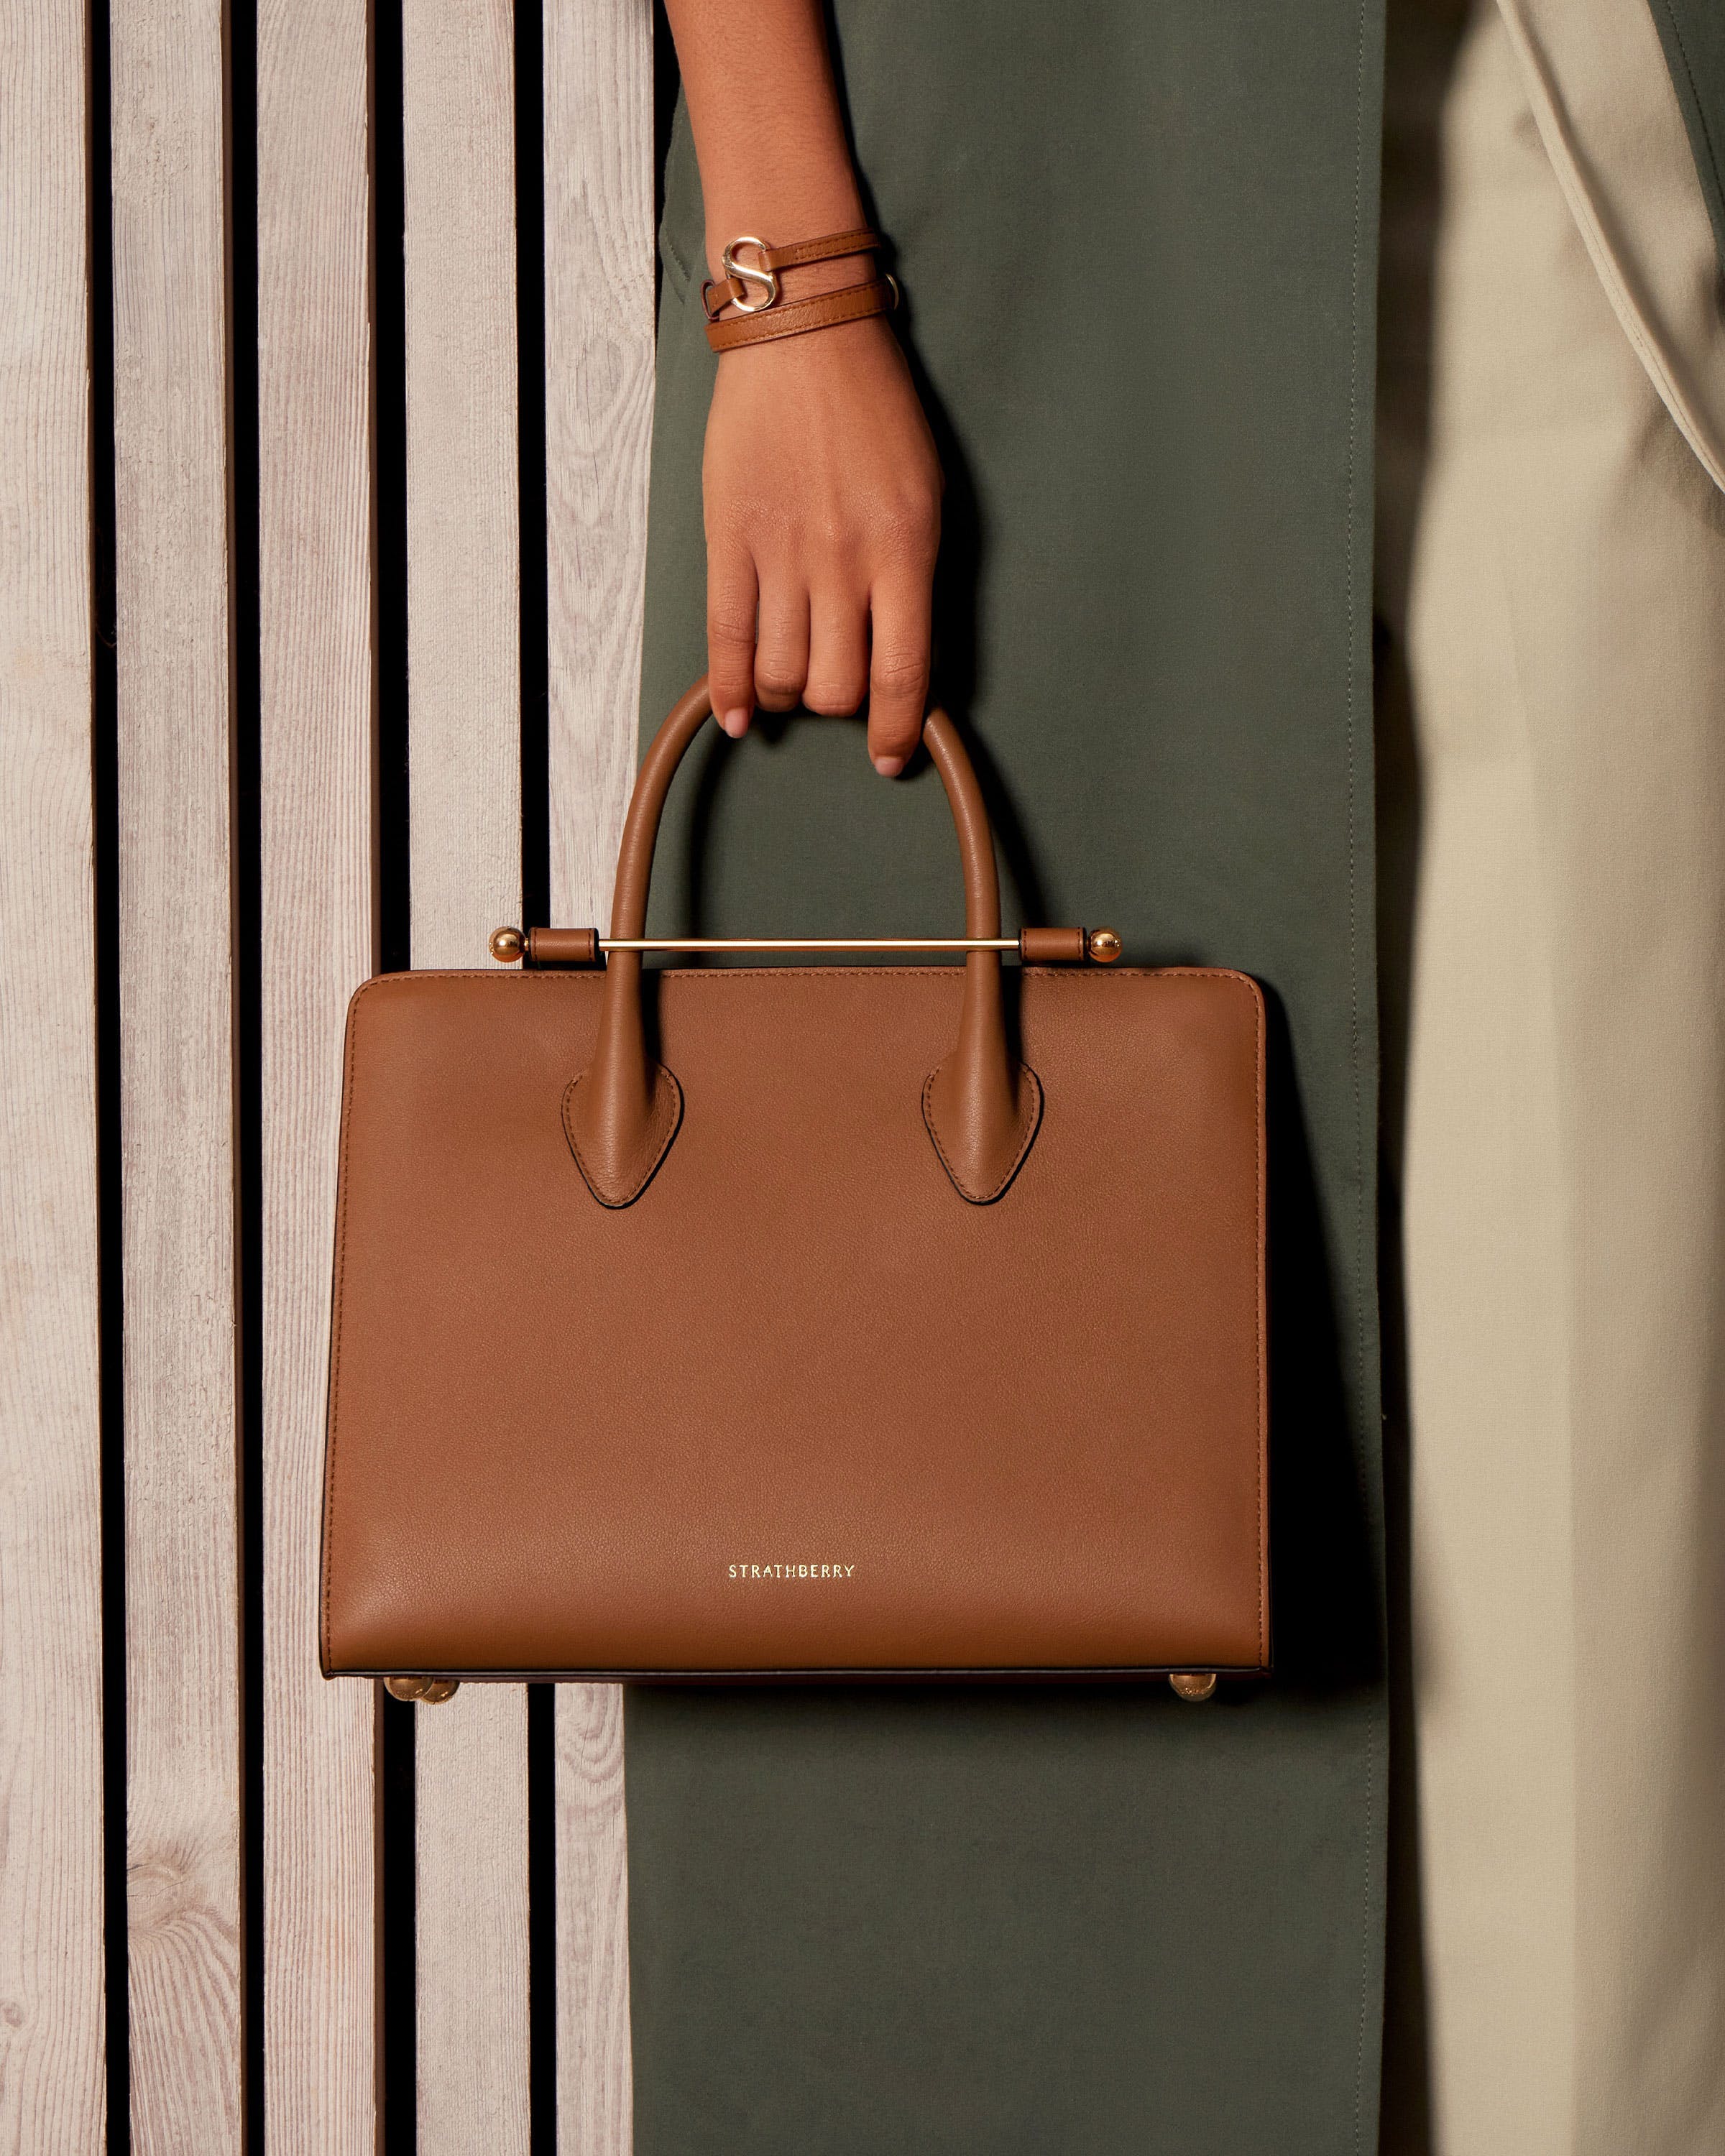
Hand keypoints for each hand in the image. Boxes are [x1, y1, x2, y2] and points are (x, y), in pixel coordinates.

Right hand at [703, 311, 942, 775]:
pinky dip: (731, 691)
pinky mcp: (730, 539)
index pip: (901, 673)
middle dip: (838, 706)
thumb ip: (913, 576)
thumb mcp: (925, 495)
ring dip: (789, 695)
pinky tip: (738, 715)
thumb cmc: (874, 411)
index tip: (888, 757)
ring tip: (792, 681)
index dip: (893, 730)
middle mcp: (844, 561)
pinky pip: (728, 638)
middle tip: (837, 690)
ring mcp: (782, 553)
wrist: (804, 339)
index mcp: (905, 550)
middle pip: (836, 686)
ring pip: (783, 673)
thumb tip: (898, 655)